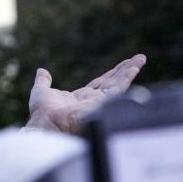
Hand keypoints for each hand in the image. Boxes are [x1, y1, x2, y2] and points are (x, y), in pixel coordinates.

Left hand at [25, 54, 146, 133]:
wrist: (46, 122)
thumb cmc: (42, 112)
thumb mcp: (42, 90)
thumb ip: (44, 80)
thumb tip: (42, 70)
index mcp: (81, 97)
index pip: (100, 83)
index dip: (111, 73)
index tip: (122, 64)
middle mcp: (92, 100)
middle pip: (113, 82)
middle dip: (125, 70)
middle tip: (138, 58)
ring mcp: (99, 102)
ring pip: (118, 83)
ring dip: (130, 70)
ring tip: (141, 58)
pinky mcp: (102, 103)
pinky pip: (118, 89)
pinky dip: (127, 78)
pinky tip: (134, 68)